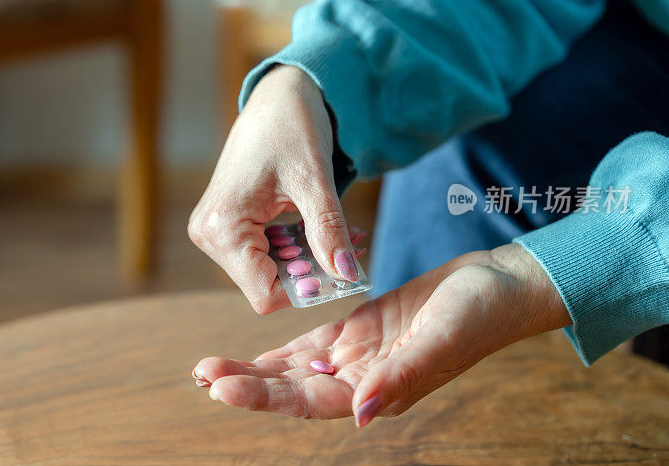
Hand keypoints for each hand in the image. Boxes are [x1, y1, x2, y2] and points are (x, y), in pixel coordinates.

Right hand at [188, 65, 359, 313]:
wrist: (278, 94)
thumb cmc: (291, 126)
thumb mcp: (315, 181)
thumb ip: (328, 231)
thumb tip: (347, 275)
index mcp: (222, 227)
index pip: (264, 294)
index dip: (306, 290)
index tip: (342, 270)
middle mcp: (209, 235)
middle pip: (267, 285)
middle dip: (312, 273)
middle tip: (353, 248)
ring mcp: (215, 231)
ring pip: (269, 272)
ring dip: (308, 260)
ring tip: (345, 235)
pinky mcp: (227, 224)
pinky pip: (264, 254)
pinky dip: (296, 248)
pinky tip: (320, 228)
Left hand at [192, 244, 570, 425]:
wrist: (498, 287)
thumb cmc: (479, 314)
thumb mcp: (442, 338)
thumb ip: (402, 375)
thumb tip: (361, 413)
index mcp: (381, 392)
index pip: (311, 401)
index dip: (266, 397)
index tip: (223, 386)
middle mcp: (363, 381)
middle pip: (293, 389)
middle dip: (248, 385)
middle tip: (201, 374)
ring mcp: (359, 356)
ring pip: (296, 369)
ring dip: (256, 370)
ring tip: (211, 368)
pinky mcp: (360, 331)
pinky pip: (312, 345)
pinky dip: (282, 350)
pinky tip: (254, 355)